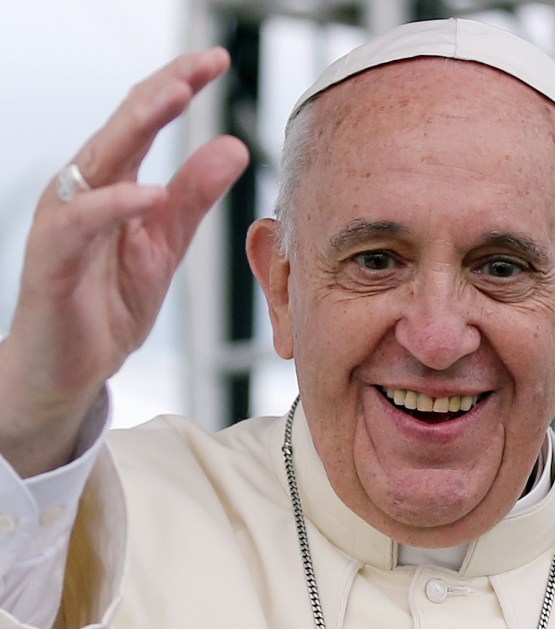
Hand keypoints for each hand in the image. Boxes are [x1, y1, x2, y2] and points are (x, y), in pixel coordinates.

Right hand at [1, 48, 248, 475]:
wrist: (70, 369)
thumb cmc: (107, 305)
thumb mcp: (164, 246)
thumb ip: (193, 198)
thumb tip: (230, 146)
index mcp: (111, 182)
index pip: (143, 120)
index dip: (178, 86)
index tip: (217, 61)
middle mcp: (83, 190)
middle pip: (121, 124)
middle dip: (162, 88)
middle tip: (203, 63)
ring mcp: (64, 221)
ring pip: (97, 160)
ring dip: (136, 125)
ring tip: (177, 98)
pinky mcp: (52, 259)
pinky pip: (81, 223)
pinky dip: (115, 205)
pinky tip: (149, 194)